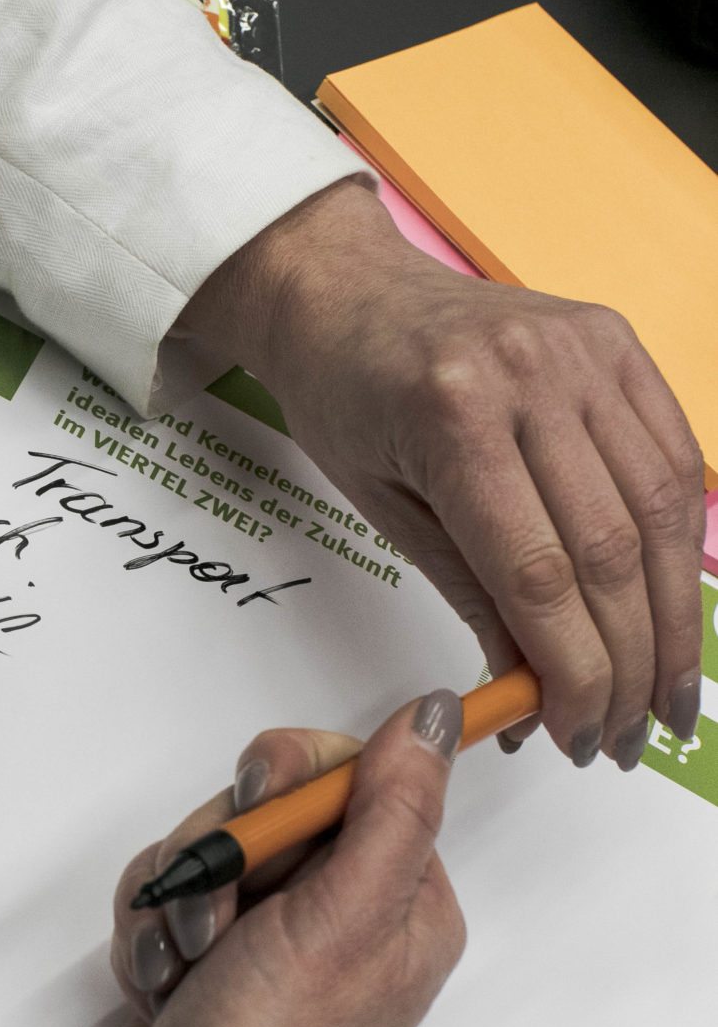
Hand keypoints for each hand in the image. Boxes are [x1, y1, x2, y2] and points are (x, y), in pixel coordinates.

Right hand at [0, 698, 465, 1026]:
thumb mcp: (343, 922)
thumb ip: (392, 807)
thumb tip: (439, 713)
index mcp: (404, 906)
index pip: (350, 776)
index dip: (286, 784)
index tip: (258, 808)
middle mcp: (345, 921)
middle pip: (266, 805)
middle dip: (218, 851)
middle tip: (216, 915)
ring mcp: (273, 946)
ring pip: (205, 846)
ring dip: (176, 897)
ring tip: (183, 968)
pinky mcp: (210, 966)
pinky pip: (167, 894)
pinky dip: (150, 931)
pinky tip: (161, 986)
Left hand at [177, 178, 705, 768]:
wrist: (342, 289)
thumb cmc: (345, 398)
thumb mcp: (382, 508)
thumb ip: (471, 596)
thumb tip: (540, 694)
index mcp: (454, 417)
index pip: (541, 576)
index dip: (574, 672)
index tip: (575, 735)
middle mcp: (531, 374)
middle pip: (614, 550)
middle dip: (629, 664)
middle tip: (622, 738)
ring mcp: (584, 351)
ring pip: (664, 511)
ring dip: (672, 620)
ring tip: (663, 698)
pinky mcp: (617, 342)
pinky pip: (676, 456)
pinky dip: (684, 543)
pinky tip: (674, 610)